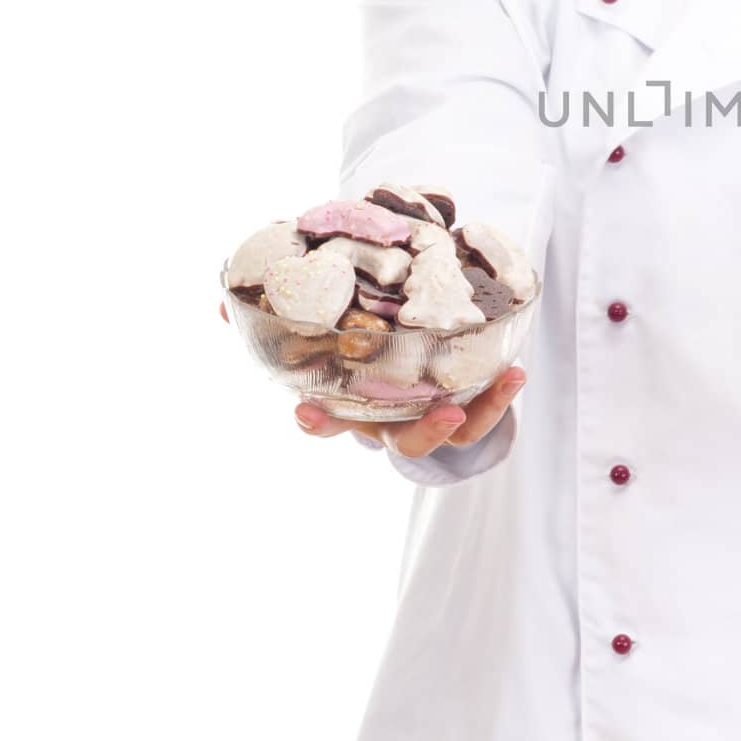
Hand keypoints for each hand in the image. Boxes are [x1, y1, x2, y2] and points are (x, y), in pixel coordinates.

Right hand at [219, 300, 527, 458]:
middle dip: (418, 432)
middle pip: (397, 439)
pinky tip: (516, 371)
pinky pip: (481, 413)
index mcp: (349, 398)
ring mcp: (426, 413)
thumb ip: (281, 306)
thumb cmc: (357, 327)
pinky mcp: (463, 404)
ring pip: (449, 435)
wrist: (411, 334)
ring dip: (471, 419)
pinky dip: (498, 397)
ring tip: (496, 391)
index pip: (325, 421)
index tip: (307, 410)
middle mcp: (387, 415)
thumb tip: (224, 301)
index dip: (315, 420)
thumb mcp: (322, 312)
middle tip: (442, 414)